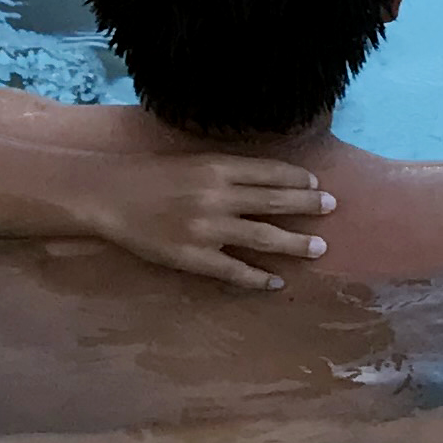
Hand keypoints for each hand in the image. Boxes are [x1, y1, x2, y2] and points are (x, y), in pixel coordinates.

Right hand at [91, 152, 333, 290]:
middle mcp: (217, 195)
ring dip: (295, 243)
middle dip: (307, 205)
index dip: (296, 178)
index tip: (316, 183)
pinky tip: (276, 282)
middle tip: (333, 208)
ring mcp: (207, 229)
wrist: (110, 196)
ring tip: (319, 248)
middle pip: (274, 201)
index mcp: (217, 167)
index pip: (269, 172)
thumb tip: (264, 179)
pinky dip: (258, 277)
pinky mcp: (194, 257)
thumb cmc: (150, 175)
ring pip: (263, 237)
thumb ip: (225, 170)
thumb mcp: (191, 161)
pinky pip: (234, 271)